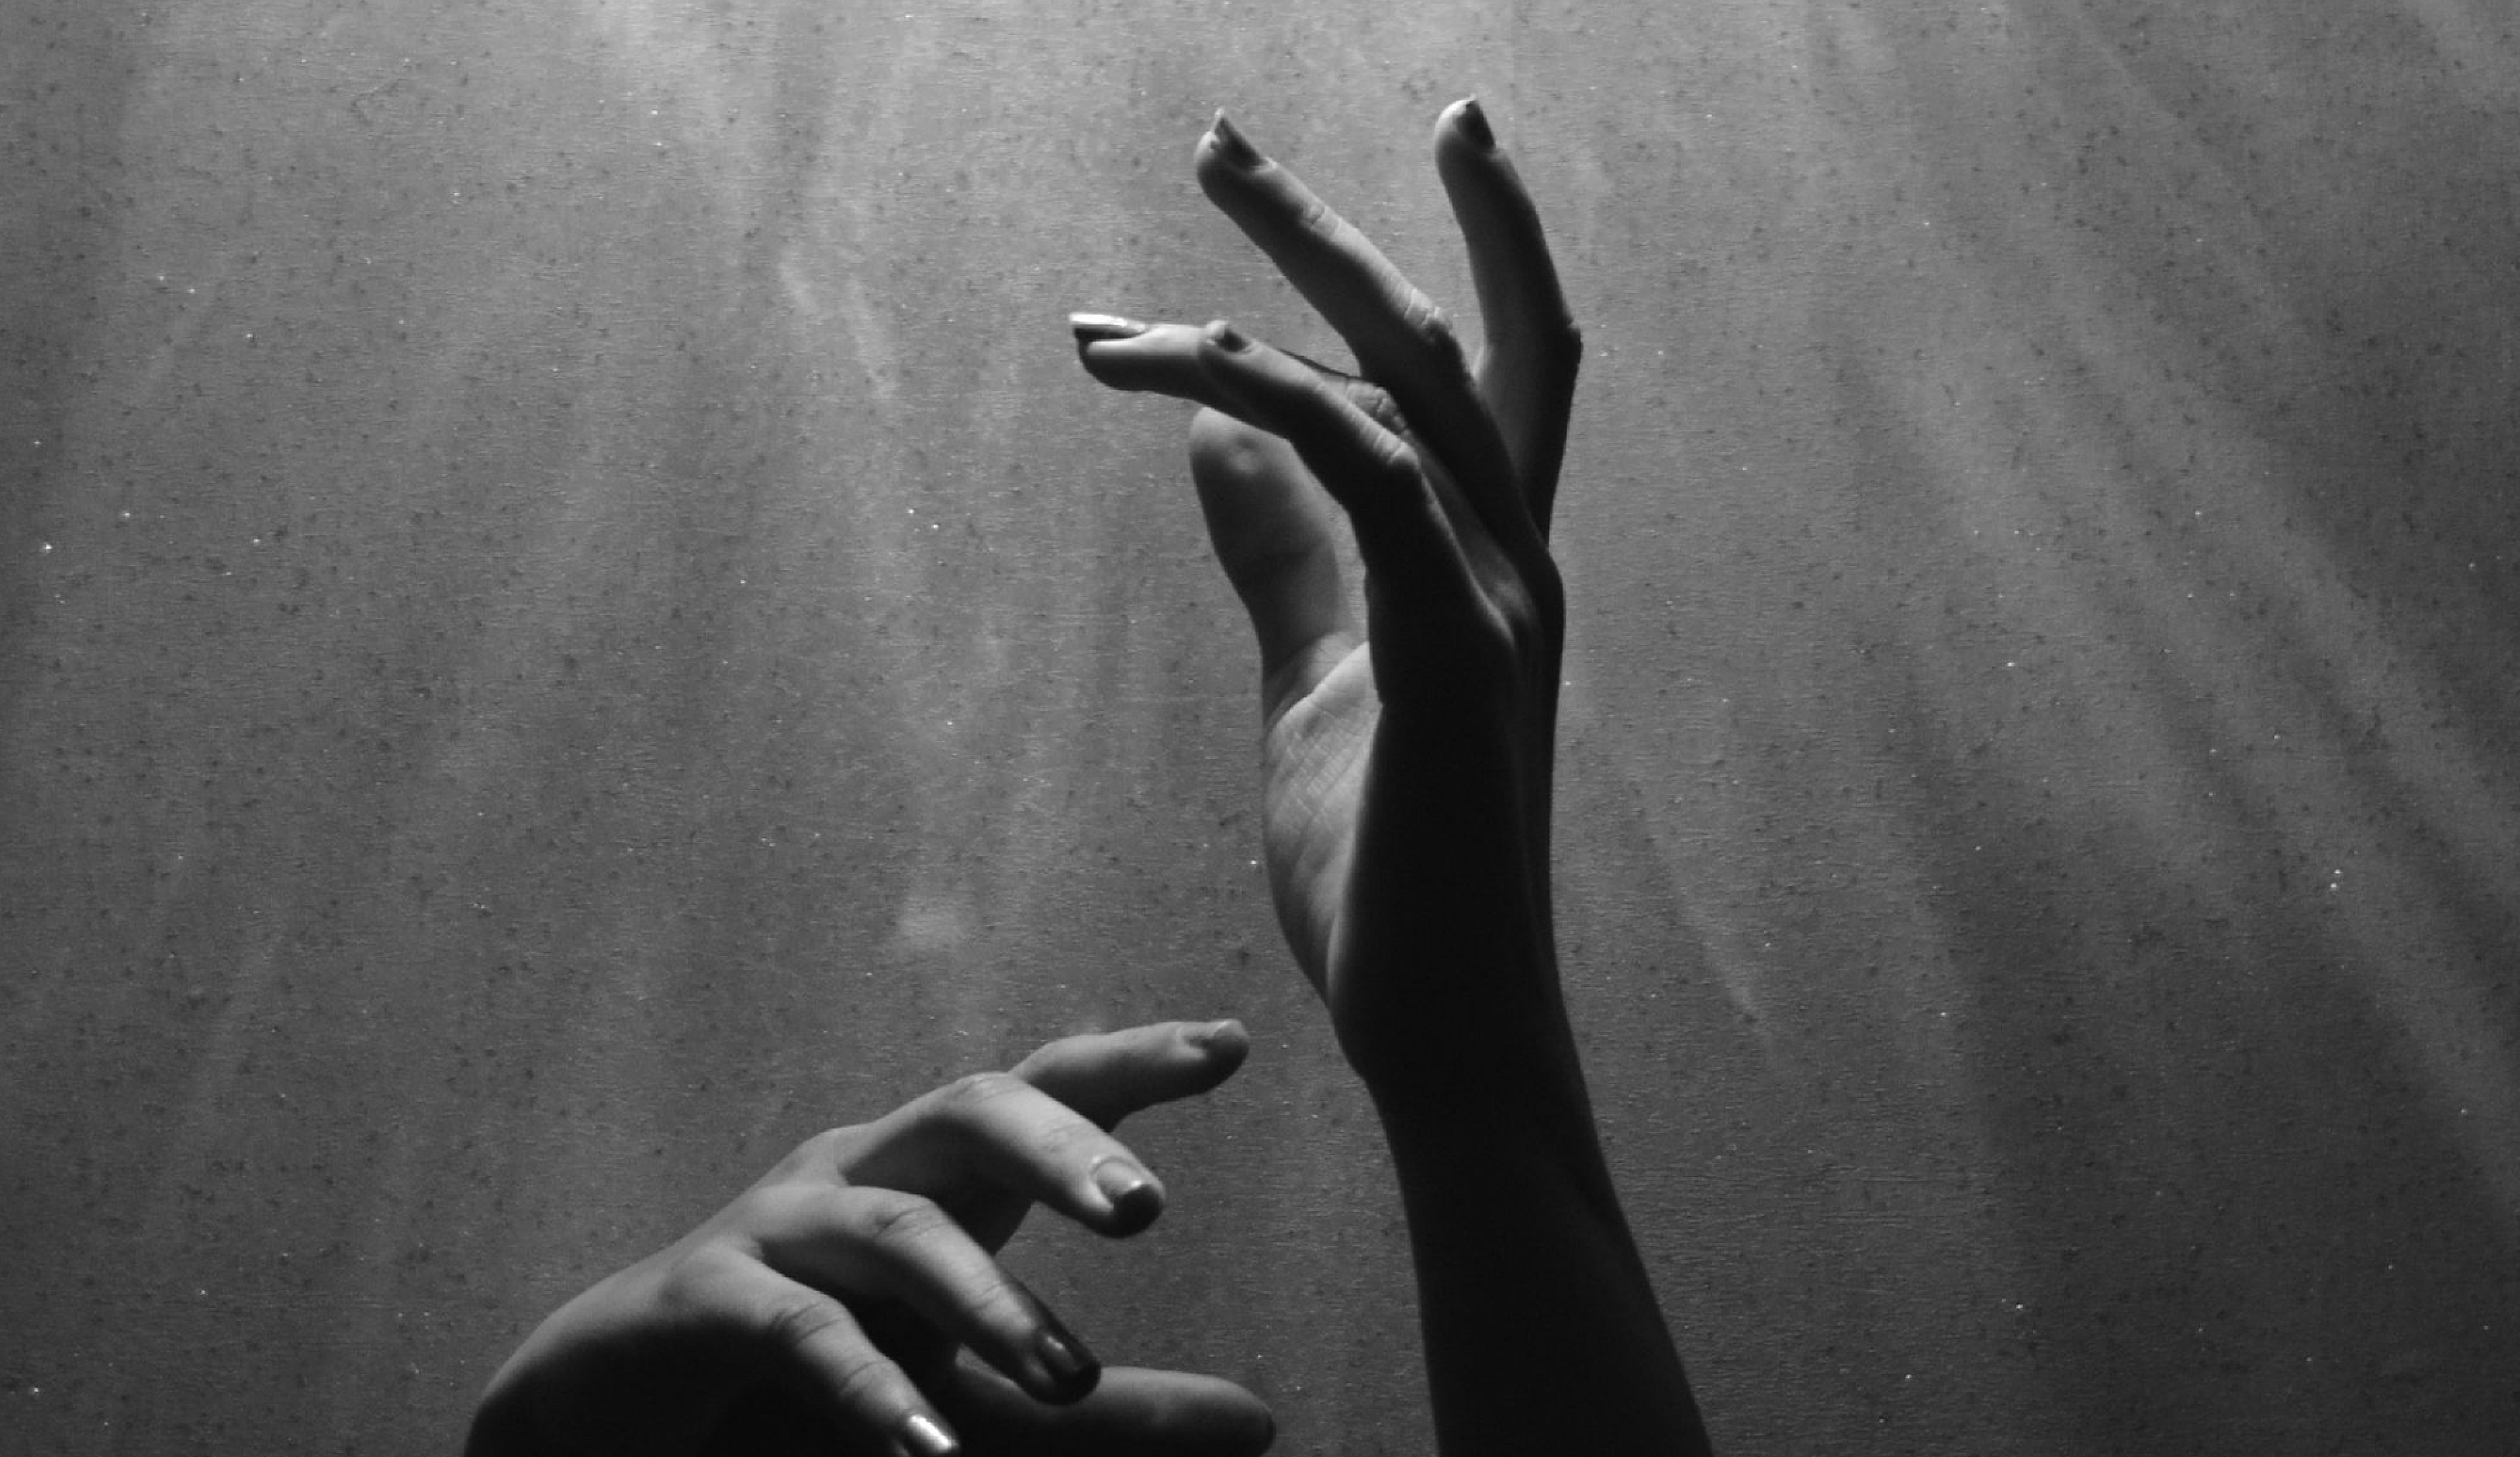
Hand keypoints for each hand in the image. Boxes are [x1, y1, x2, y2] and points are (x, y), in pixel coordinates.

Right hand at [467, 1021, 1273, 1456]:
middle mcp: (859, 1173)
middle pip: (969, 1109)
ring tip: (1066, 1378)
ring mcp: (775, 1229)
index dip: (1130, 1062)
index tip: (1232, 1042)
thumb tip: (1262, 1423)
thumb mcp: (978, 1407)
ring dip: (985, 1303)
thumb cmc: (807, 1398)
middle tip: (1146, 1208)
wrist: (616, 1427)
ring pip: (894, 1228)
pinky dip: (868, 1387)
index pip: (1040, 1092)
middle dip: (1060, 1145)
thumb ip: (1108, 1419)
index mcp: (931, 1179)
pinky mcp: (702, 1301)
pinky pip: (795, 1328)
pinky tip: (928, 1449)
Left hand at [1072, 102, 1582, 1097]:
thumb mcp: (1313, 684)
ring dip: (1289, 282)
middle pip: (1455, 334)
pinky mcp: (1455, 657)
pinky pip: (1372, 476)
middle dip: (1341, 225)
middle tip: (1216, 139)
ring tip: (1168, 224)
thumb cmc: (1386, 873)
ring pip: (1413, 380)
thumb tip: (1212, 432)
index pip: (1474, 371)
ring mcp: (1499, 604)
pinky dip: (1278, 400)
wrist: (1438, 1027)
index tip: (1213, 240)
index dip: (1371, 275)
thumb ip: (1280, 558)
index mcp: (1491, 566)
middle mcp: (1515, 561)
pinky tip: (1178, 369)